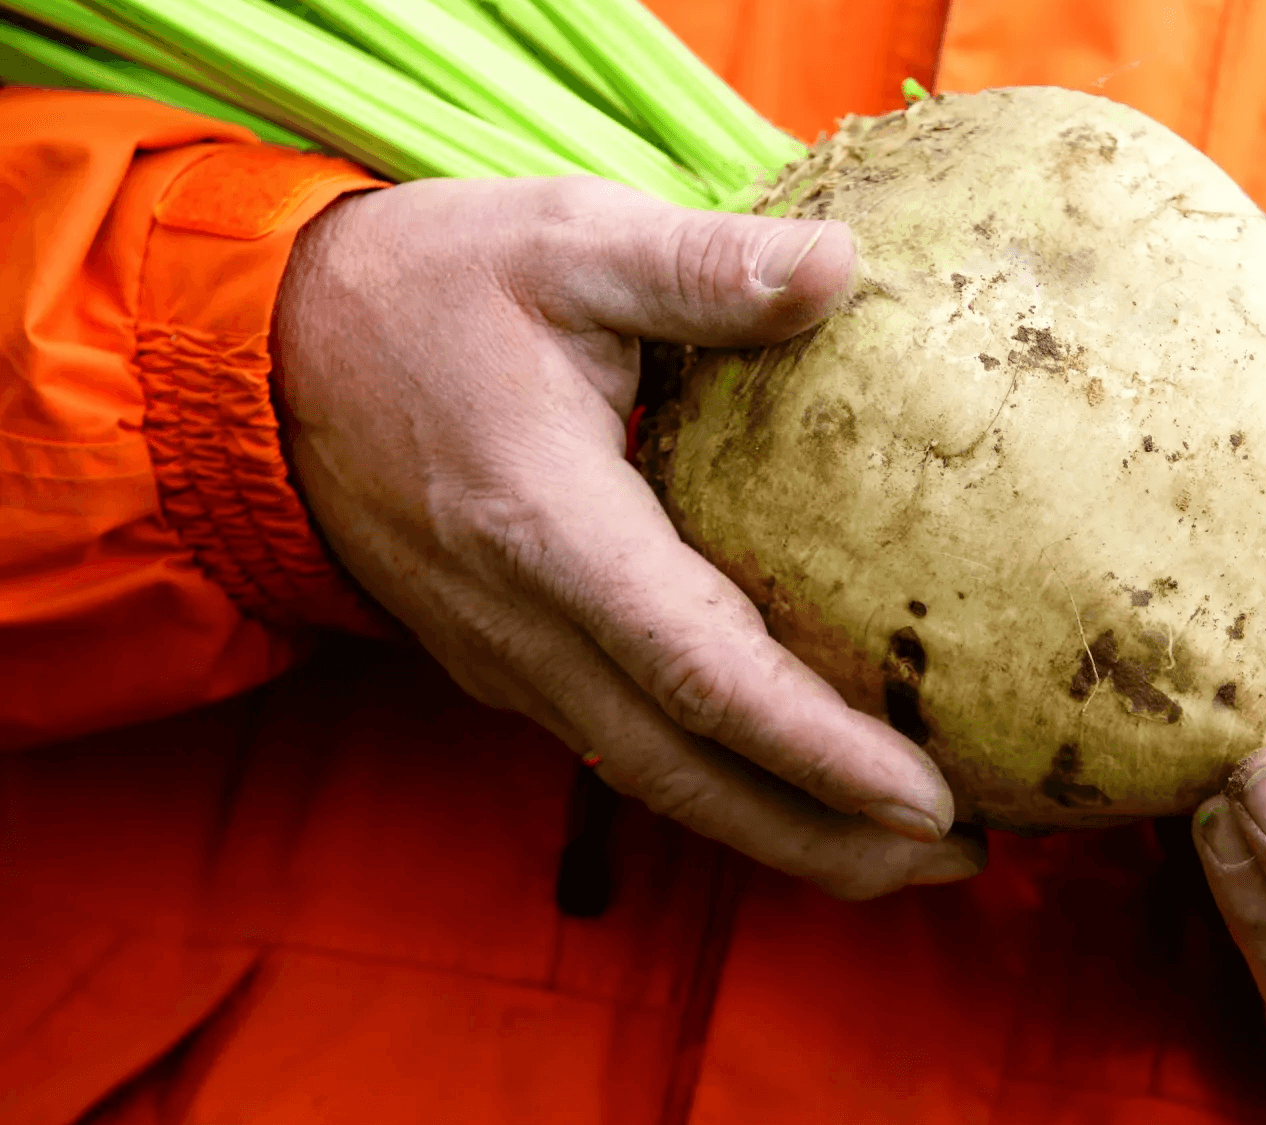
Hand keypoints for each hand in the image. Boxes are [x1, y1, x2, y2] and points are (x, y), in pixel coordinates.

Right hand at [272, 176, 982, 899]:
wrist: (268, 353)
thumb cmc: (425, 285)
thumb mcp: (566, 239)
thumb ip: (702, 265)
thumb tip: (844, 269)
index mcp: (546, 527)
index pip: (701, 673)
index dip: (816, 750)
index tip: (926, 801)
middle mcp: (521, 624)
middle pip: (685, 774)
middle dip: (823, 837)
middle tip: (957, 856)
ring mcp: (506, 658)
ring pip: (655, 782)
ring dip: (781, 834)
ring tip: (908, 855)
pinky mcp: (506, 662)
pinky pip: (624, 750)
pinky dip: (721, 789)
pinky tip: (801, 790)